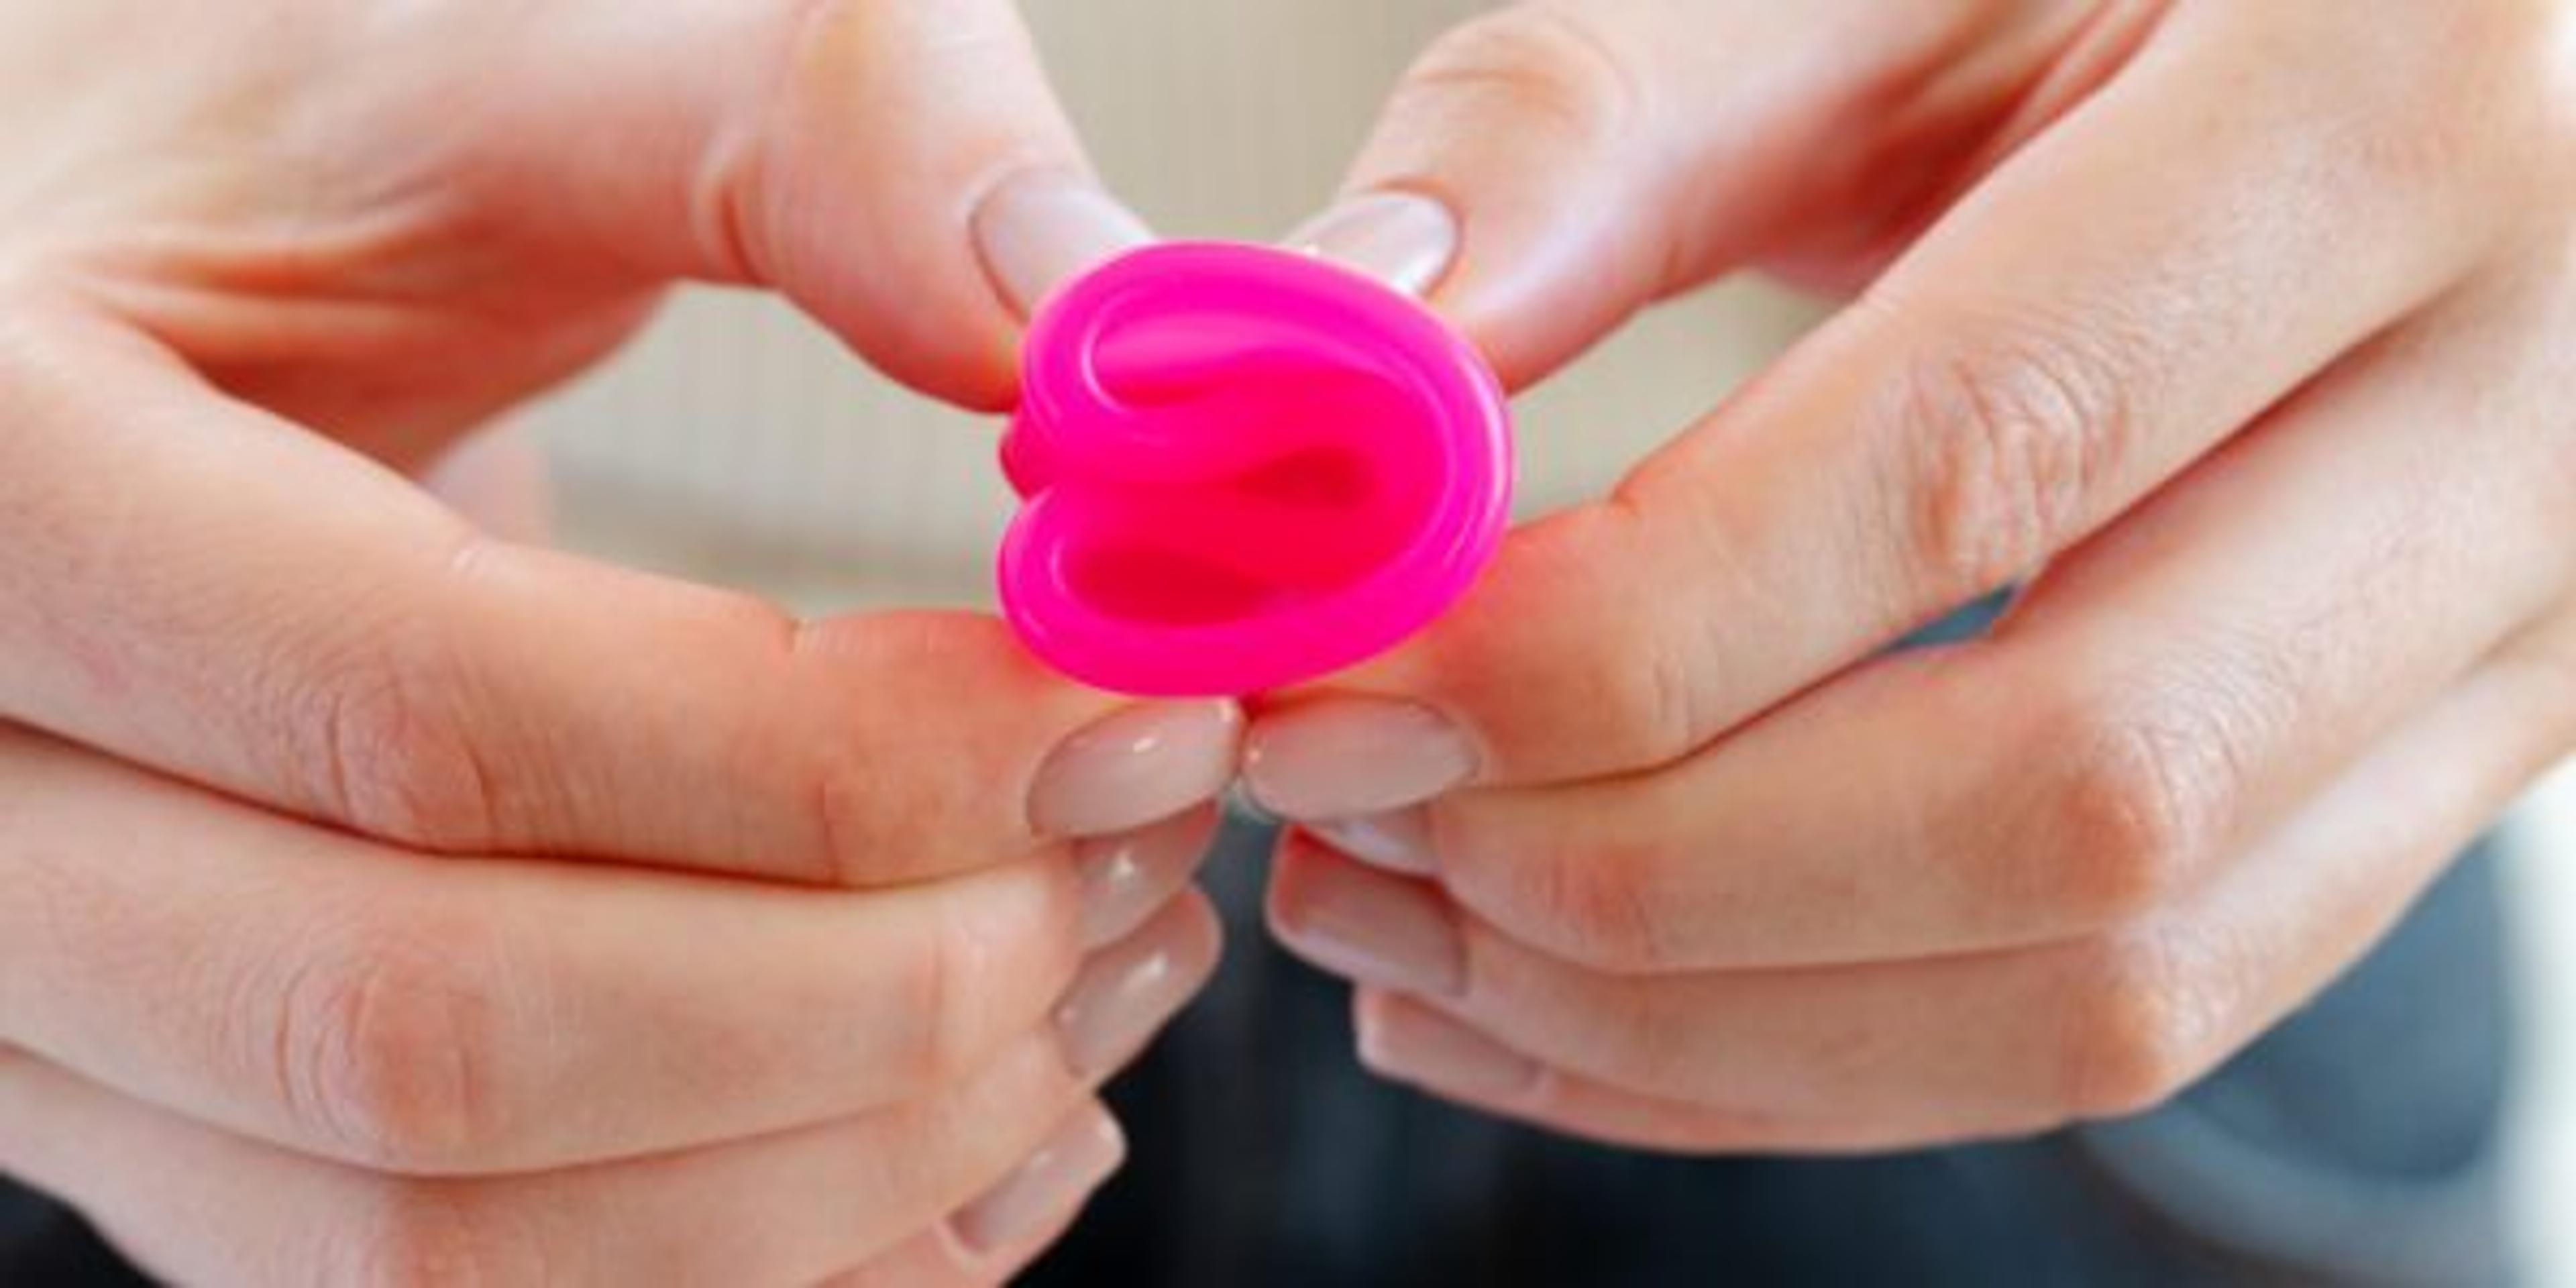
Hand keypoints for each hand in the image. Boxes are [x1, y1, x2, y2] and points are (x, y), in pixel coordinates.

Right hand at [0, 2, 1235, 1281]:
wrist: (100, 327)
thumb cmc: (284, 167)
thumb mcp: (501, 68)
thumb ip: (814, 126)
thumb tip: (1104, 318)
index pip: (437, 724)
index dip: (838, 759)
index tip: (1128, 701)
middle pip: (437, 1044)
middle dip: (879, 986)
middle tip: (1142, 831)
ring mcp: (64, 1034)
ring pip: (461, 1246)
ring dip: (864, 1151)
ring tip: (1108, 952)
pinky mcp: (201, 1141)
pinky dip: (799, 1259)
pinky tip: (997, 1111)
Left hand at [1251, 0, 2575, 1151]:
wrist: (2389, 66)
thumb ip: (1594, 133)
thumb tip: (1336, 349)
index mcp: (2398, 105)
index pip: (1973, 462)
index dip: (1611, 638)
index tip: (1335, 689)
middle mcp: (2532, 410)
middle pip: (2070, 791)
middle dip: (1635, 868)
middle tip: (1339, 820)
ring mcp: (2523, 637)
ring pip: (2111, 973)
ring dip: (1695, 1013)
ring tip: (1400, 923)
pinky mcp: (2437, 777)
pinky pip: (2131, 1016)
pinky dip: (1809, 1058)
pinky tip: (1567, 1002)